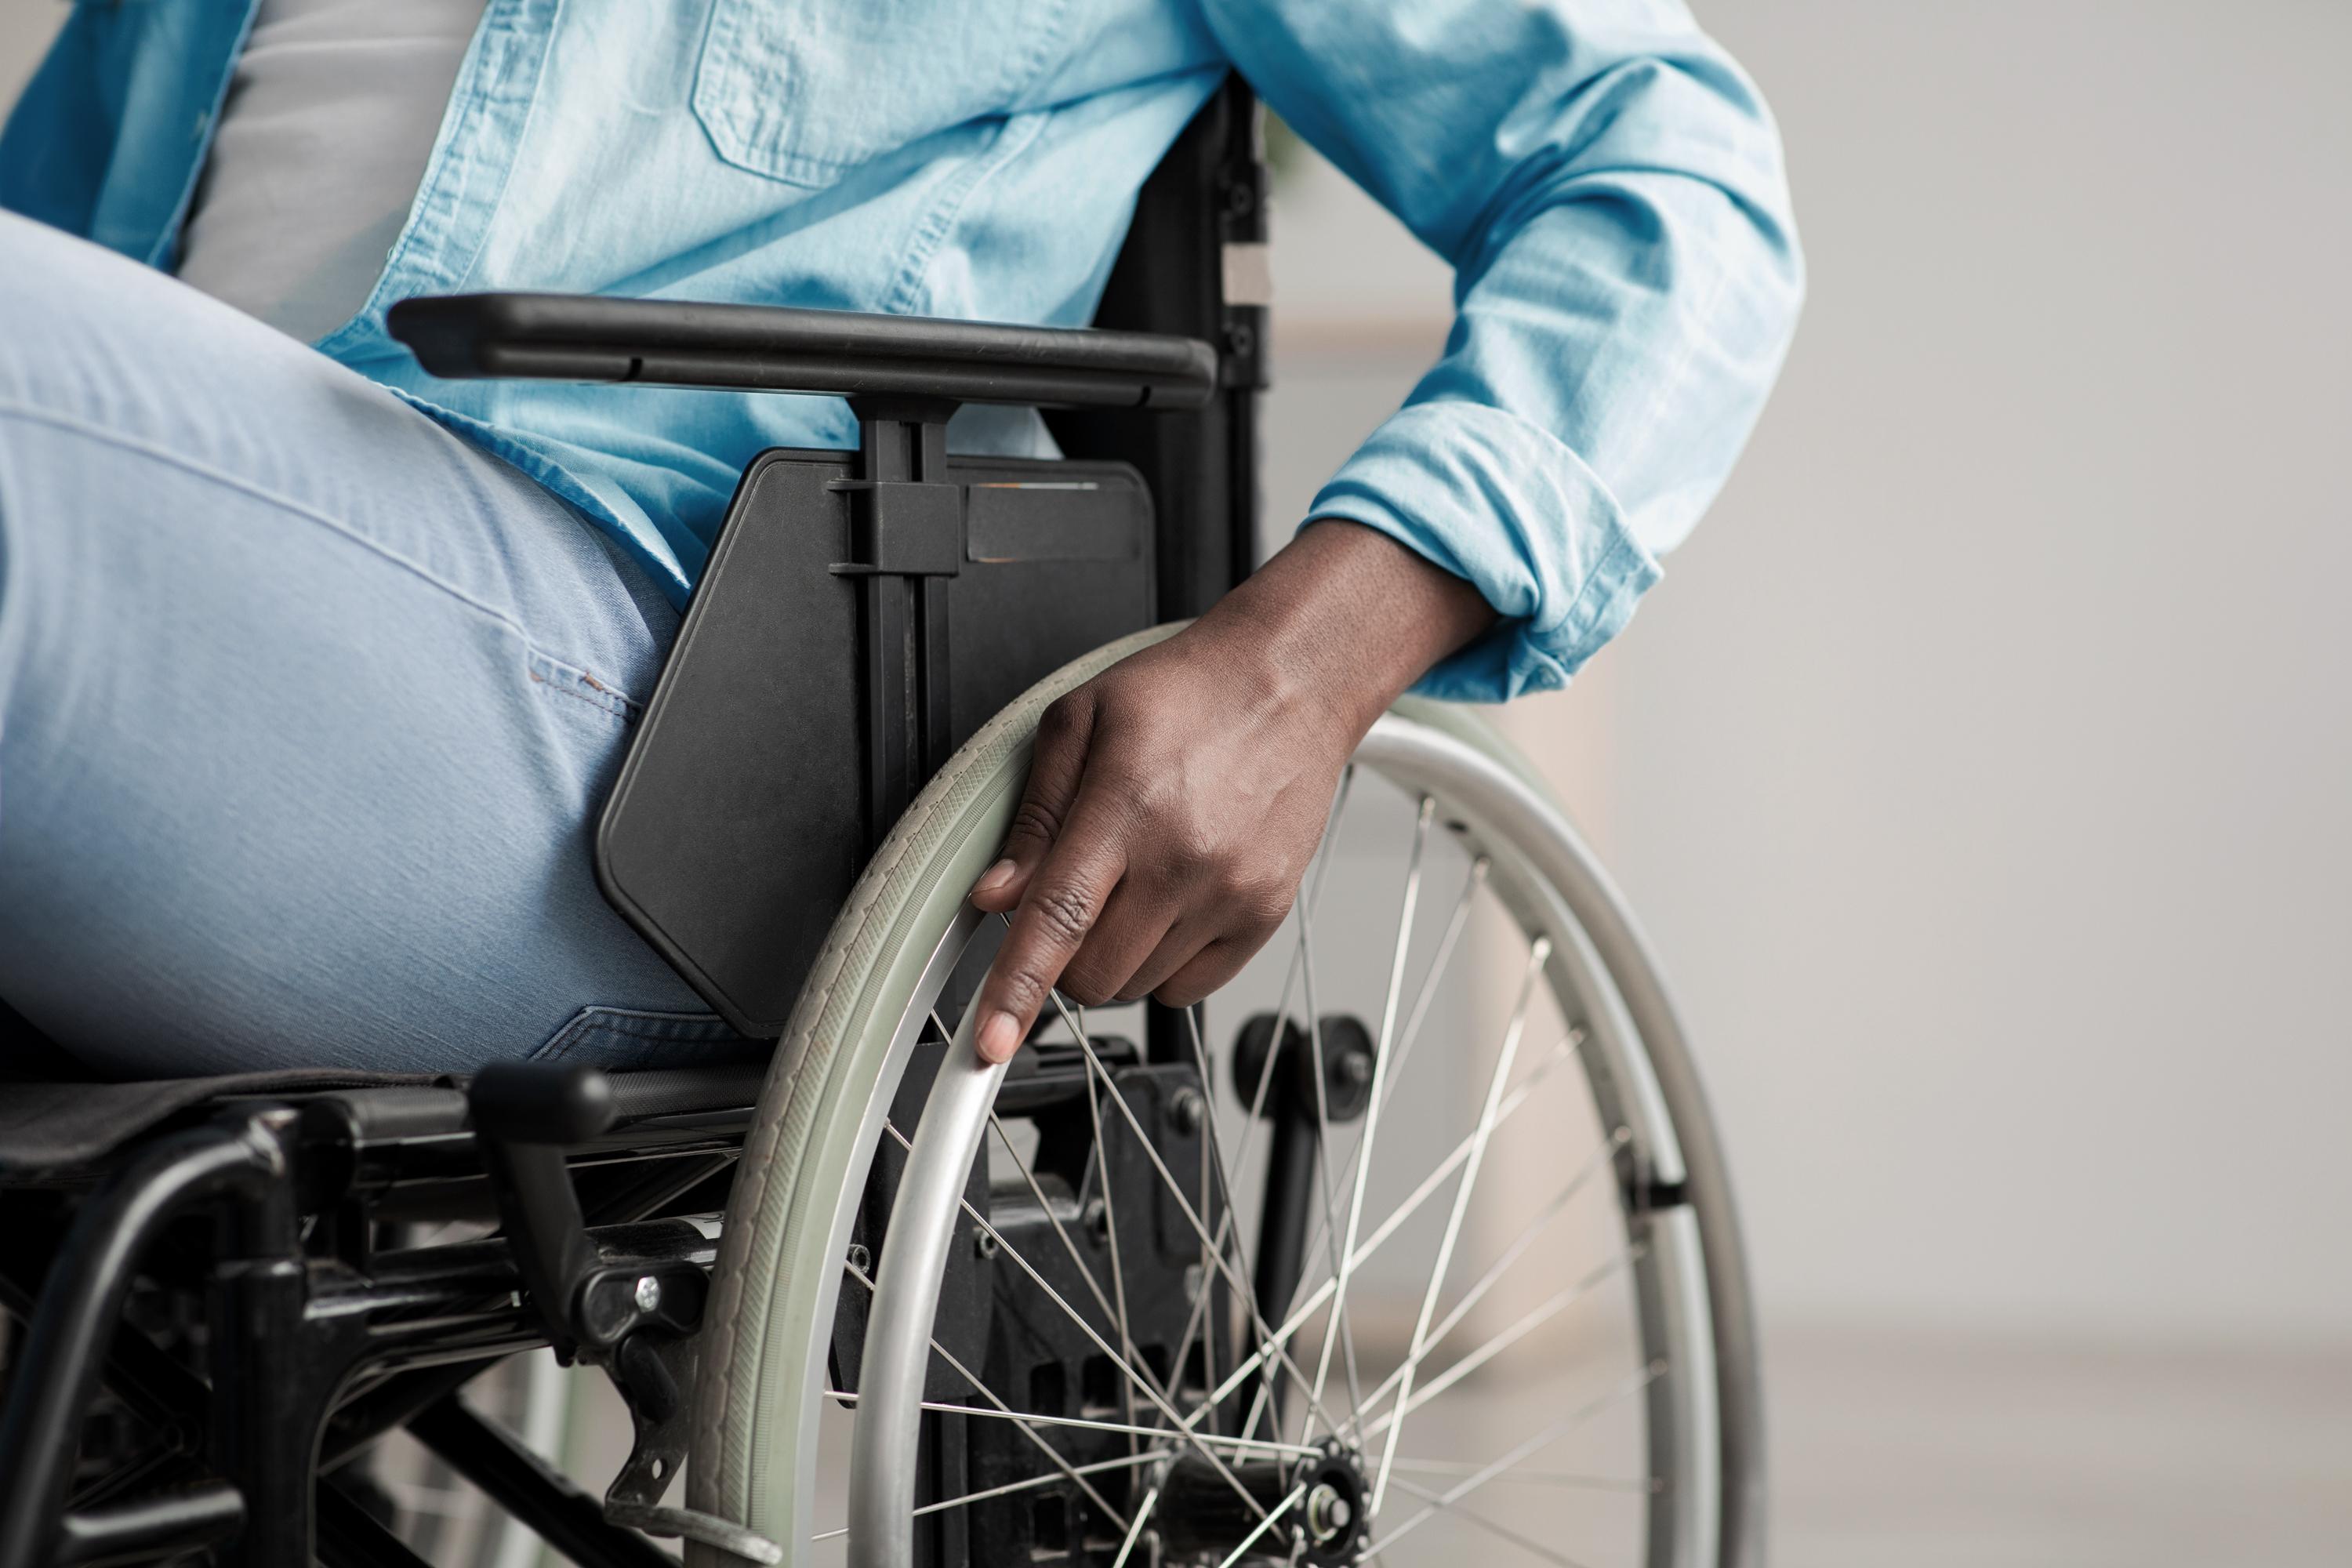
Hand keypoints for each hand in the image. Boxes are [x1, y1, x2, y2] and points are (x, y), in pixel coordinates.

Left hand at [968, 521, 1495, 1062]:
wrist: (1293, 681)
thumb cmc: (1189, 694)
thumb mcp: (1079, 721)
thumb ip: (1033, 817)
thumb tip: (995, 894)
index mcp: (1126, 806)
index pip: (1058, 919)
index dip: (1016, 989)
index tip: (991, 1042)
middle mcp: (1183, 858)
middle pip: (1094, 974)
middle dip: (1063, 956)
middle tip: (1073, 900)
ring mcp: (1231, 893)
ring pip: (1137, 988)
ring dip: (1115, 957)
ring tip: (1133, 882)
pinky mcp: (1265, 914)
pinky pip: (1191, 988)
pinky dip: (1163, 965)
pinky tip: (1169, 904)